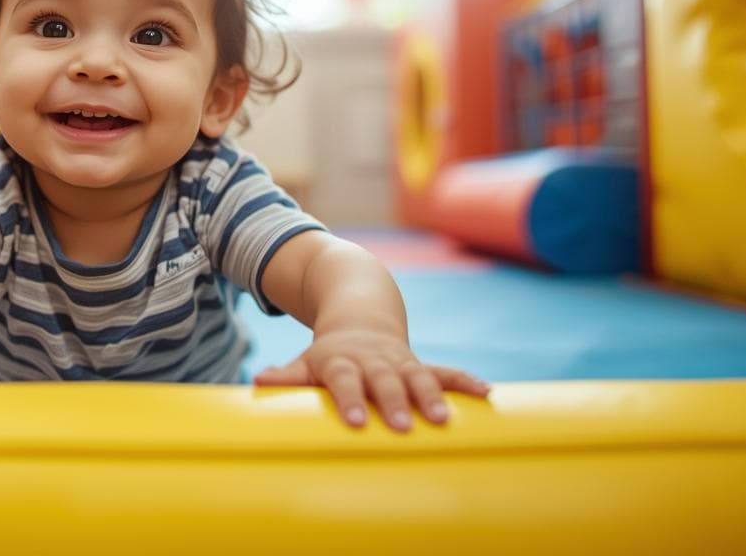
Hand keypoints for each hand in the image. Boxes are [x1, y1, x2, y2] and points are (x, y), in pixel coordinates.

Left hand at [253, 327, 488, 431]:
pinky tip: (485, 394)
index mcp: (342, 361)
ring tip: (445, 420)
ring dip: (432, 396)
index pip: (344, 380)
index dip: (350, 399)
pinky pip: (446, 372)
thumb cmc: (330, 355)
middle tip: (404, 426)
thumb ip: (288, 375)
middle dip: (395, 402)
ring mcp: (399, 362)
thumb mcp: (307, 361)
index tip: (357, 422)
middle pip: (384, 380)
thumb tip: (259, 383)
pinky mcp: (420, 364)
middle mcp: (373, 361)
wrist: (359, 318)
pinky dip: (465, 382)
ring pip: (418, 377)